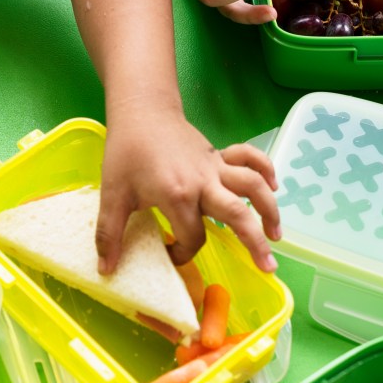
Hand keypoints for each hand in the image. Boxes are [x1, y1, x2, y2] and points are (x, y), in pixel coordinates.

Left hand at [95, 103, 280, 274]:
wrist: (142, 112)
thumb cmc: (126, 152)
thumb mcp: (112, 194)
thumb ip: (110, 233)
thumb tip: (106, 270)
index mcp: (177, 195)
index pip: (192, 237)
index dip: (183, 253)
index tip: (171, 254)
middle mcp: (203, 182)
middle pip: (238, 214)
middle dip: (255, 243)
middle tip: (268, 268)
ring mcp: (214, 167)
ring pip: (252, 186)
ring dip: (269, 210)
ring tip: (276, 236)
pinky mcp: (219, 154)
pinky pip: (250, 159)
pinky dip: (265, 169)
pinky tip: (274, 187)